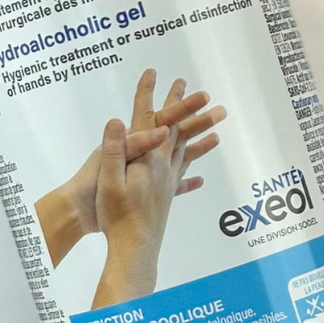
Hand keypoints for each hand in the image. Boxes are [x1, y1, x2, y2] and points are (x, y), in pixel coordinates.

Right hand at [35, 71, 224, 265]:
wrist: (134, 249)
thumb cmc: (116, 217)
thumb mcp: (109, 181)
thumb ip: (114, 150)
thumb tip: (117, 120)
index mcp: (148, 159)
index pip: (149, 119)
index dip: (148, 94)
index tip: (153, 72)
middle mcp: (163, 168)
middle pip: (176, 130)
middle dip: (183, 106)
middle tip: (193, 86)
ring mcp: (167, 183)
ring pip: (186, 152)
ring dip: (197, 135)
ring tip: (214, 126)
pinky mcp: (166, 199)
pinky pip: (183, 180)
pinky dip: (192, 175)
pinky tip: (199, 180)